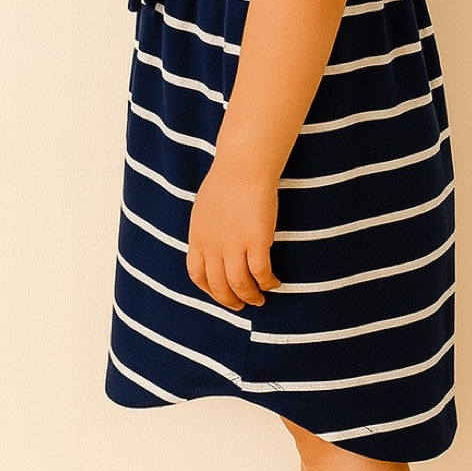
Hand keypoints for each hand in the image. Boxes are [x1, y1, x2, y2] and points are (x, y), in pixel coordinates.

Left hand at [187, 159, 281, 310]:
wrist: (243, 165)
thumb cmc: (227, 180)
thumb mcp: (204, 209)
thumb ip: (207, 231)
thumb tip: (213, 246)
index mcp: (198, 238)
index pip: (198, 276)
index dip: (210, 291)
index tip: (222, 294)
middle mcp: (213, 247)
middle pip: (219, 286)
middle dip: (231, 301)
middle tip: (242, 305)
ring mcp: (234, 246)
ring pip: (240, 286)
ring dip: (251, 296)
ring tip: (260, 299)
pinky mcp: (256, 242)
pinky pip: (261, 273)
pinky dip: (268, 282)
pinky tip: (274, 281)